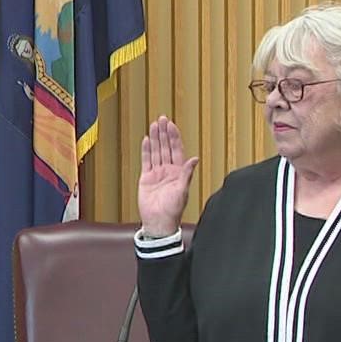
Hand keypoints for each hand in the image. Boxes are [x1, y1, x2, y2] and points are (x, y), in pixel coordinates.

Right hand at [138, 115, 197, 235]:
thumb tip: (194, 159)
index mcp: (178, 172)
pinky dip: (146, 150)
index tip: (171, 125)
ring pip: (156, 151)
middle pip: (165, 147)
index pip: (176, 150)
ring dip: (155, 138)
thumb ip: (187, 174)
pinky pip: (146, 161)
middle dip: (164, 133)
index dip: (174, 137)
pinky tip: (146, 140)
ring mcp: (157, 173)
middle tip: (162, 119)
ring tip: (154, 125)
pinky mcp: (146, 178)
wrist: (158, 222)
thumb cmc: (172, 210)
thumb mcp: (182, 191)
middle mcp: (168, 170)